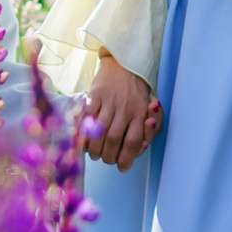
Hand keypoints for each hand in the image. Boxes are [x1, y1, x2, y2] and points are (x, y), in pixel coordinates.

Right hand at [85, 53, 162, 171]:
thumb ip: (146, 130)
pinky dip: (85, 134)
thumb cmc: (136, 94)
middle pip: (114, 140)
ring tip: (95, 155)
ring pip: (100, 132)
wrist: (124, 64)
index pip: (133, 142)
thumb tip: (142, 148)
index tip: (122, 167)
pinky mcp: (95, 95)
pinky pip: (87, 118)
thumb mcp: (147, 110)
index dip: (127, 159)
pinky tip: (85, 142)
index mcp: (141, 113)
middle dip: (109, 157)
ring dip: (96, 149)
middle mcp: (126, 108)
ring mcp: (110, 101)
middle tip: (107, 160)